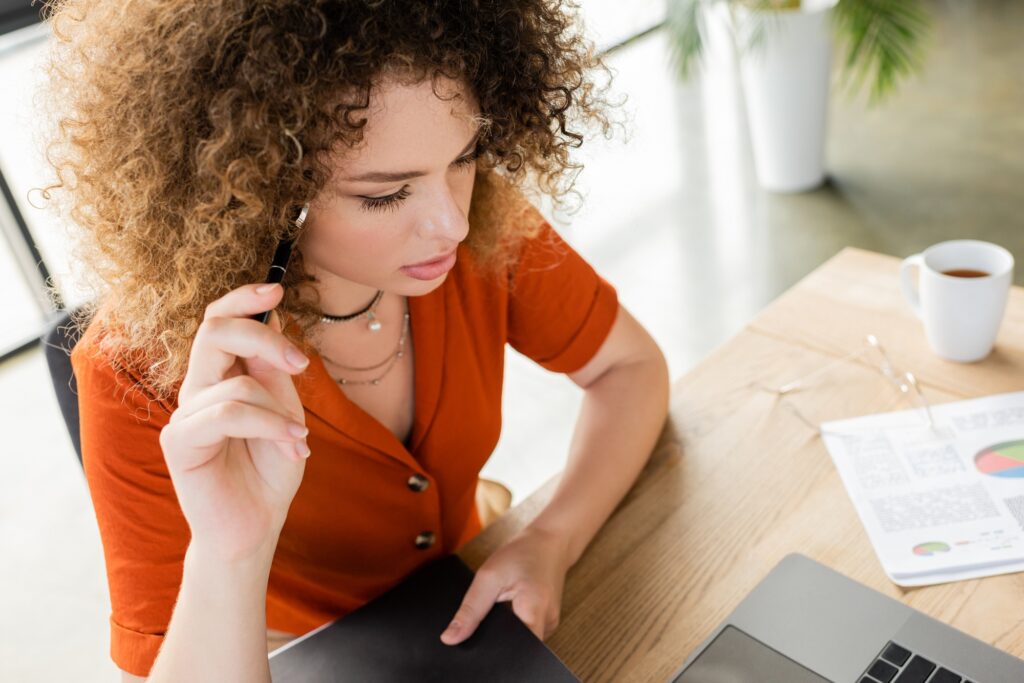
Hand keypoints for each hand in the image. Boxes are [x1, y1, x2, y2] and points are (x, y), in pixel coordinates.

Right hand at [159, 283, 310, 562]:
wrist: (255, 526)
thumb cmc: (270, 470)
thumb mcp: (285, 412)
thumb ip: (273, 370)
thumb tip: (272, 318)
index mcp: (221, 377)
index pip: (218, 321)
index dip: (242, 299)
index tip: (276, 289)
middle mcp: (197, 389)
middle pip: (214, 331)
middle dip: (262, 336)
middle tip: (301, 365)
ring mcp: (184, 414)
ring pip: (236, 382)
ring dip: (281, 413)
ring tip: (301, 441)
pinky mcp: (179, 442)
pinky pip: (228, 414)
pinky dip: (269, 427)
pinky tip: (293, 448)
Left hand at [441, 526, 571, 644]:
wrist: (549, 542)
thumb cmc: (522, 554)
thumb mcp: (489, 576)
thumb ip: (470, 610)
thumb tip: (450, 638)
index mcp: (535, 610)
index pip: (515, 651)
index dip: (492, 652)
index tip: (475, 643)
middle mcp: (547, 622)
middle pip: (517, 650)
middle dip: (496, 644)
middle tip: (485, 618)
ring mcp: (550, 625)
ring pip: (523, 644)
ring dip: (505, 635)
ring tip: (498, 610)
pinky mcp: (548, 623)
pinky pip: (528, 635)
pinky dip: (514, 629)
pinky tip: (507, 612)